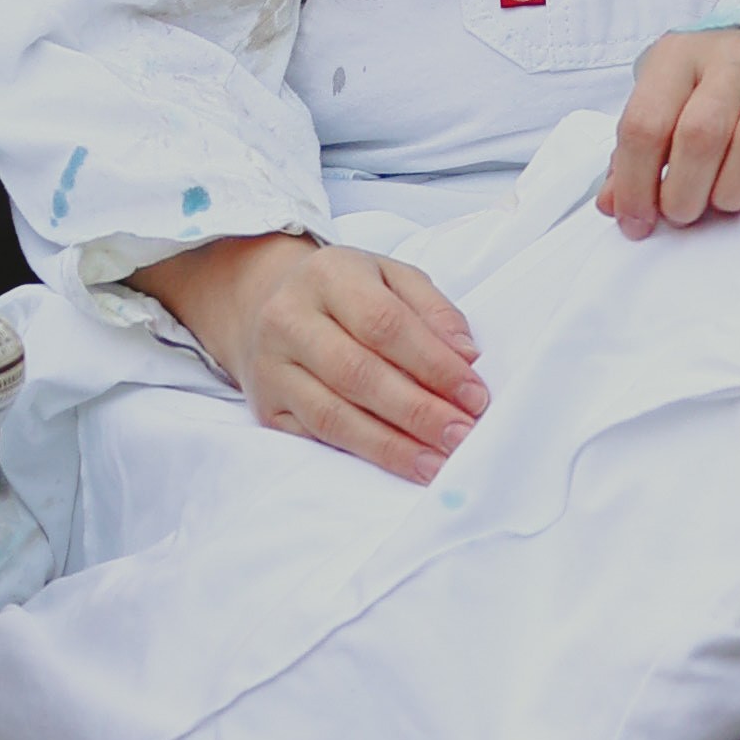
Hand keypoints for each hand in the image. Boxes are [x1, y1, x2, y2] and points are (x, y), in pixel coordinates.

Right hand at [139, 232, 488, 487]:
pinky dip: (363, 456)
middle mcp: (288, 319)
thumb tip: (467, 357)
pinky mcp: (265, 408)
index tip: (474, 396)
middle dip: (417, 411)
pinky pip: (316, 438)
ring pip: (333, 415)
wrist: (265, 304)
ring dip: (392, 446)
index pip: (384, 324)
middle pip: (357, 373)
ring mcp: (270, 367)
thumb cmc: (346, 293)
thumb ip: (434, 310)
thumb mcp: (392, 278)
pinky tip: (401, 464)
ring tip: (438, 462)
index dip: (433, 364)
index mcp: (327, 274)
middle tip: (462, 435)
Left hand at [602, 27, 739, 237]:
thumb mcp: (673, 109)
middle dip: (685, 192)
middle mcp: (735, 55)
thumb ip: (640, 154)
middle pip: (701, 133)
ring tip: (728, 201)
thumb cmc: (726, 95)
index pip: (644, 122)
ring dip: (736, 188)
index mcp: (681, 56)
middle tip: (685, 214)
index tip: (637, 222)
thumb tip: (613, 205)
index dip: (634, 184)